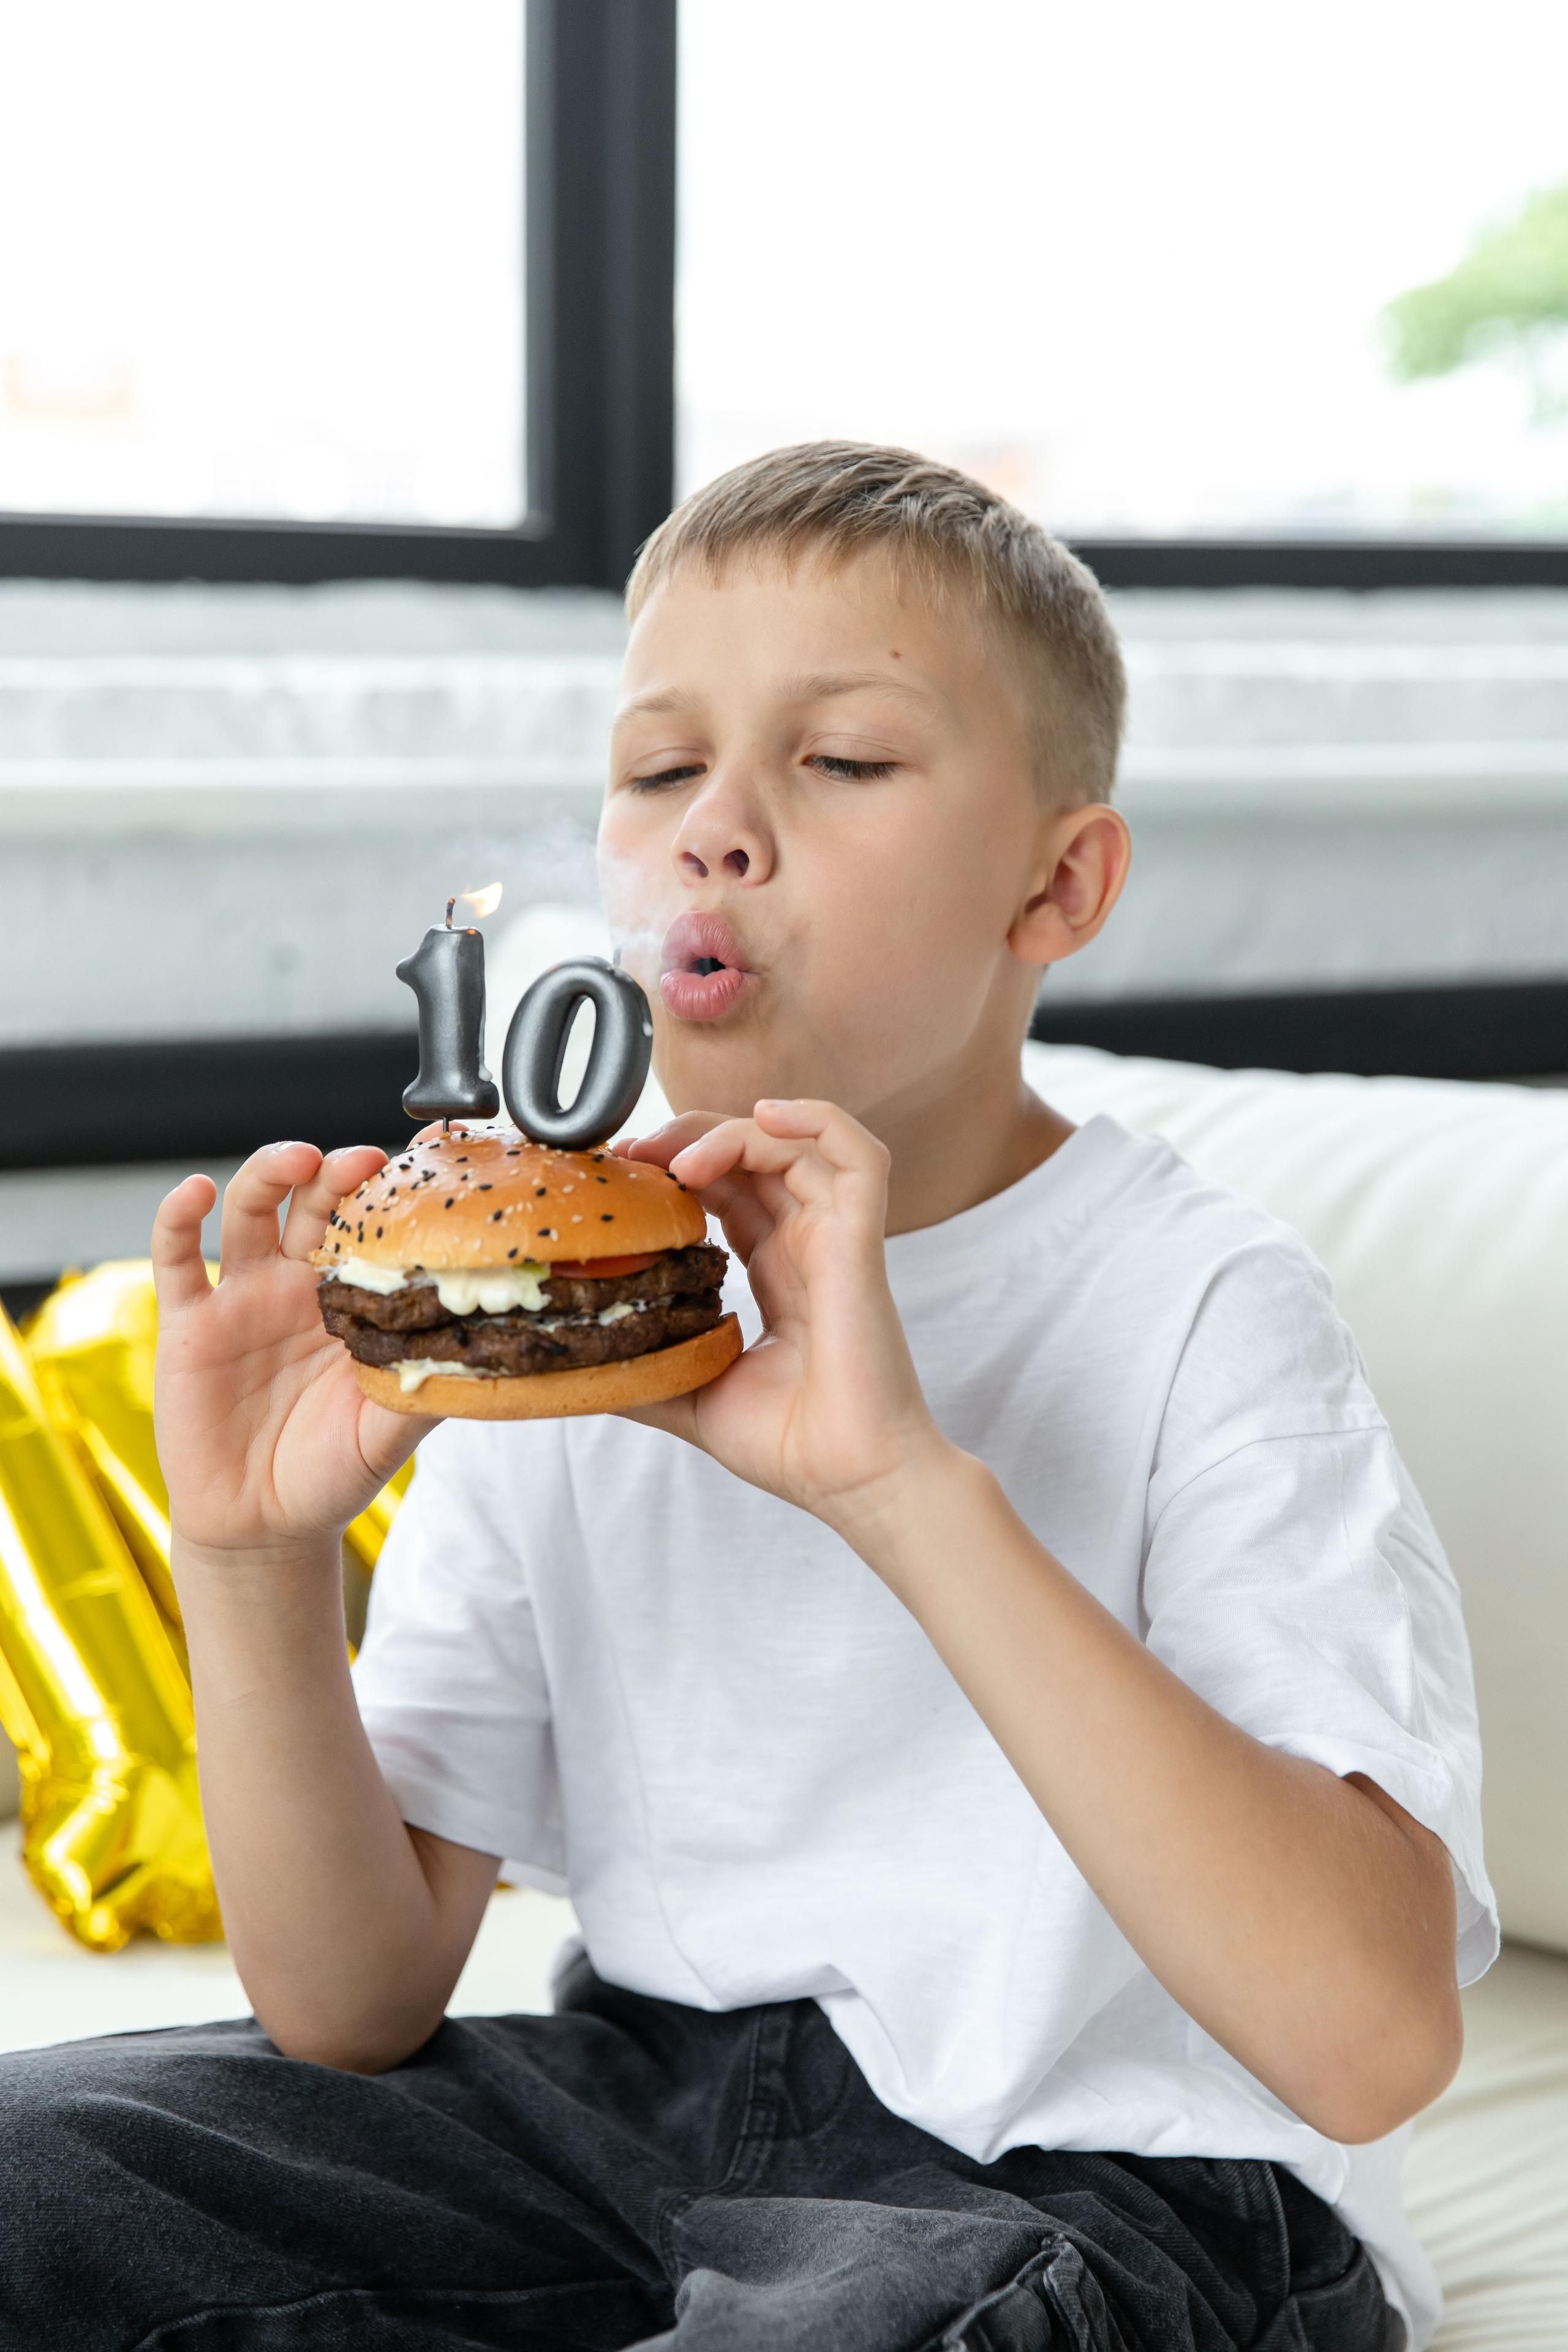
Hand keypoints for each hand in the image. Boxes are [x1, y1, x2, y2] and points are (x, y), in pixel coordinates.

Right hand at [151, 1143, 432, 1564]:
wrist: (260, 1526)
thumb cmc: (329, 1474)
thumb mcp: (388, 1433)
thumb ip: (427, 1388)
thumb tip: (484, 1354)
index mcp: (351, 1301)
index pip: (375, 1227)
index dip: (396, 1190)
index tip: (430, 1155)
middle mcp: (298, 1285)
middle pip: (315, 1202)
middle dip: (338, 1170)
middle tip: (365, 1159)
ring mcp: (242, 1296)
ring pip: (251, 1209)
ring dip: (271, 1171)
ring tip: (298, 1159)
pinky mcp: (188, 1321)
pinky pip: (177, 1257)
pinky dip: (179, 1216)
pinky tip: (199, 1192)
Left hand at [623, 1100, 949, 1529]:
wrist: (853, 1481)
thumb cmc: (793, 1448)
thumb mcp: (691, 1398)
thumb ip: (644, 1370)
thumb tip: (572, 1362)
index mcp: (776, 1273)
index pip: (729, 1190)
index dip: (678, 1167)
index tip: (625, 1173)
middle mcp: (806, 1246)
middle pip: (754, 1153)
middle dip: (691, 1137)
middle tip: (637, 1155)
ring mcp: (836, 1239)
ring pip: (795, 1142)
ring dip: (731, 1132)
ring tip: (680, 1160)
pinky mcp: (861, 1242)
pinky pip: (859, 1155)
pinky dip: (817, 1120)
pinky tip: (765, 1117)